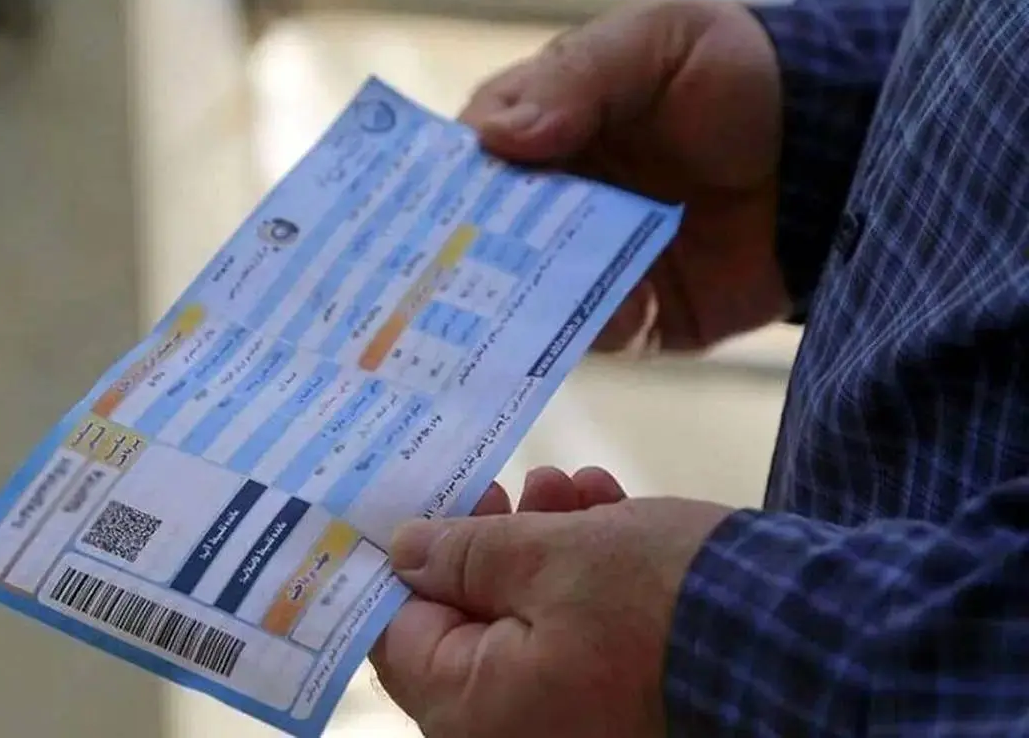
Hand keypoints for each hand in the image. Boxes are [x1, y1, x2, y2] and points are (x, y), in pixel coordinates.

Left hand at [371, 469, 733, 737]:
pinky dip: (584, 579)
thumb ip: (463, 553)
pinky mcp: (614, 707)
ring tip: (573, 485)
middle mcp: (512, 733)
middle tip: (517, 485)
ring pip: (525, 620)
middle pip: (466, 624)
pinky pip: (573, 640)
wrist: (798, 642)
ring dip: (544, 546)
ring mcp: (565, 725)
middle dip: (493, 542)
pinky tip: (606, 515)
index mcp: (474, 713)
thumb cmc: (661, 599)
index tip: (431, 501)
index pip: (399, 633)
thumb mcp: (550, 555)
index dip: (408, 560)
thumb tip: (404, 551)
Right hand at [461, 0, 787, 352]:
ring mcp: (588, 260)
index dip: (452, 173)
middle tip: (446, 265)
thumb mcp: (657, 44)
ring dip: (513, 298)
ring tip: (508, 301)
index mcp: (548, 124)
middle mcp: (556, 197)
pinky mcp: (629, 315)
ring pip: (523, 289)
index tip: (440, 194)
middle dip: (464, 247)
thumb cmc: (740, 80)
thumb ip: (577, 79)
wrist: (834, 160)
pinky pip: (587, 333)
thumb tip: (494, 137)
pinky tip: (607, 309)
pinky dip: (586, 328)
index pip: (476, 151)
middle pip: (484, 229)